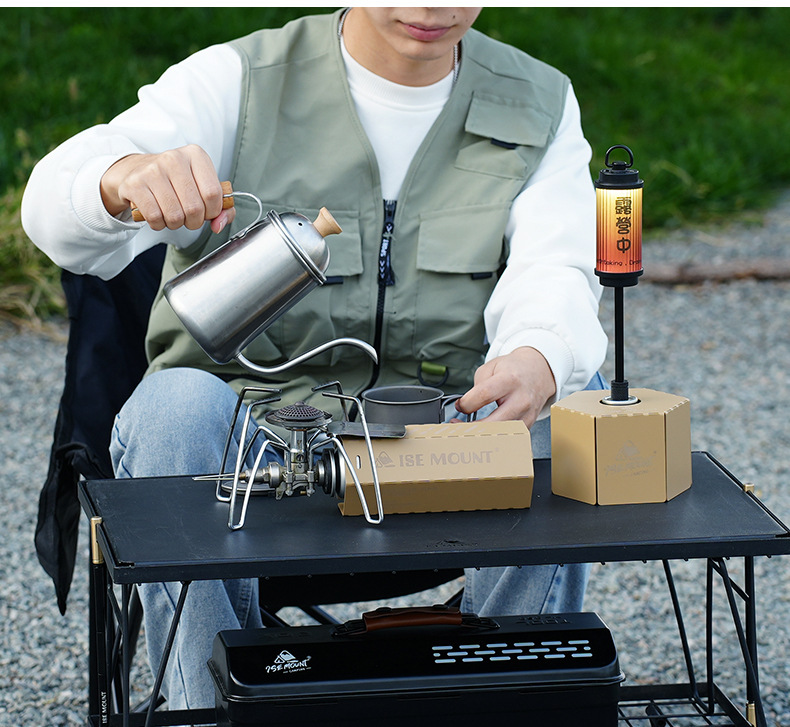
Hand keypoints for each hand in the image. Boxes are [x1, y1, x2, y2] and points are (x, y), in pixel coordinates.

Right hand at [100, 144, 234, 232]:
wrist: (137, 171)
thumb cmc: (176, 182)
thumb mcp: (203, 187)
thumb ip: (222, 209)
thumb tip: (219, 225)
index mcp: (196, 155)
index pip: (213, 194)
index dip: (212, 212)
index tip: (207, 212)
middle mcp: (174, 158)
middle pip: (195, 208)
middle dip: (194, 222)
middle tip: (188, 217)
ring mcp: (152, 170)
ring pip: (175, 216)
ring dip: (176, 224)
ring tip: (172, 214)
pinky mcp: (135, 184)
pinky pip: (155, 217)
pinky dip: (159, 224)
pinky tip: (158, 215)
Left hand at [453, 347, 555, 428]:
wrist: (538, 372)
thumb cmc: (513, 369)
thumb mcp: (491, 367)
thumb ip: (476, 386)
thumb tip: (465, 406)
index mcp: (509, 380)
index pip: (484, 395)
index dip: (466, 404)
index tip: (459, 405)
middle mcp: (520, 399)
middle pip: (493, 422)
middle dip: (470, 428)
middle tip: (457, 426)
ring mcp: (526, 414)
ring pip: (500, 435)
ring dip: (480, 436)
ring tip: (468, 431)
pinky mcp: (528, 425)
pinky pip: (508, 438)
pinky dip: (493, 438)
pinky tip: (483, 433)